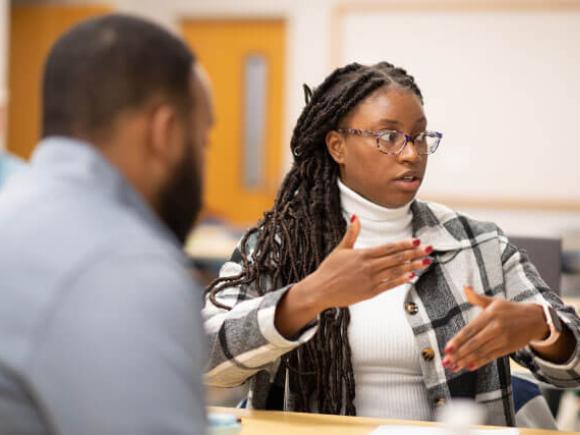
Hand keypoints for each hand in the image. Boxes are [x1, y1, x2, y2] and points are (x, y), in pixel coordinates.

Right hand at [302, 214, 431, 310]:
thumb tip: (355, 217)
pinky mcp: (370, 292)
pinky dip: (401, 280)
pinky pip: (390, 285)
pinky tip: (412, 277)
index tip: (417, 241)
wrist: (321, 290)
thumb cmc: (329, 270)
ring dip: (413, 266)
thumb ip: (351, 233)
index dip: (404, 244)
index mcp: (363, 254)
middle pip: (396, 258)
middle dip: (415, 253)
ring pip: (396, 271)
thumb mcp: (341, 249)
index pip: (389, 248)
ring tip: (426, 263)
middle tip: (429, 249)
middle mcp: (369, 267)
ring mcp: (371, 280)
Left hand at [442, 286, 547, 371]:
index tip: (447, 348)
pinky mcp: (508, 348)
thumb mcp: (494, 301)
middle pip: (474, 343)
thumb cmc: (511, 309)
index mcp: (489, 315)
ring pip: (481, 351)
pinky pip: (491, 356)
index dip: (458, 340)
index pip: (470, 330)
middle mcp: (495, 327)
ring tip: (454, 366)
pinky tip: (469, 366)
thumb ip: (476, 297)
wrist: (536, 319)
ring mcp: (502, 339)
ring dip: (466, 360)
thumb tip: (465, 287)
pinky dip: (480, 362)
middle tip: (446, 361)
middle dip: (459, 353)